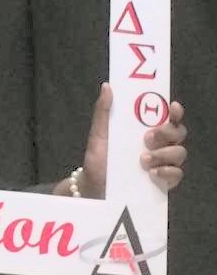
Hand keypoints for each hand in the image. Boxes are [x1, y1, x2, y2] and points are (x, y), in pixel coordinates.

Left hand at [67, 83, 186, 197]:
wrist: (94, 188)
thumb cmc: (99, 159)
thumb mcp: (98, 134)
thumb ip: (103, 111)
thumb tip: (107, 86)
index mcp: (145, 130)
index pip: (168, 117)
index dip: (175, 111)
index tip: (172, 106)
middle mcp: (158, 145)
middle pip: (178, 133)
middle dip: (167, 132)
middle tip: (148, 137)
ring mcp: (162, 163)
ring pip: (179, 153)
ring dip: (163, 154)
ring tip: (143, 159)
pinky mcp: (163, 182)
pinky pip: (176, 175)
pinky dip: (167, 172)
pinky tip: (152, 173)